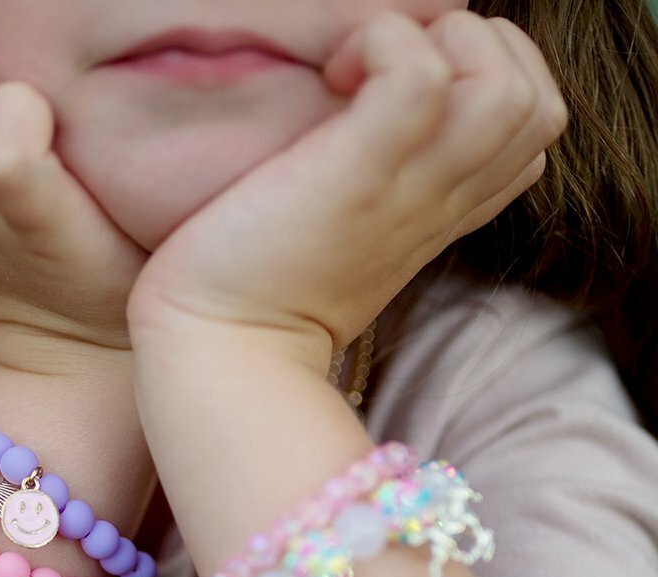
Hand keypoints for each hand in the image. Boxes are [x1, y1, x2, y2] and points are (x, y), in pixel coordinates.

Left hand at [127, 11, 567, 354]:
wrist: (220, 349)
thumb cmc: (258, 291)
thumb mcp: (342, 239)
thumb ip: (380, 190)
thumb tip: (363, 128)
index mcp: (437, 215)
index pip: (529, 137)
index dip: (494, 81)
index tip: (407, 90)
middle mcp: (437, 201)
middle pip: (540, 106)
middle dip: (484, 50)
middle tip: (388, 71)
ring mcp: (407, 190)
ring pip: (508, 87)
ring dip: (444, 42)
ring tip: (360, 68)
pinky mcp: (360, 175)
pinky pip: (419, 74)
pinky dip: (385, 43)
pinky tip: (333, 74)